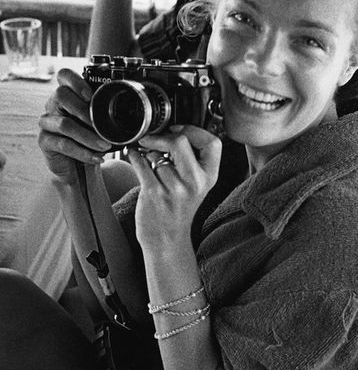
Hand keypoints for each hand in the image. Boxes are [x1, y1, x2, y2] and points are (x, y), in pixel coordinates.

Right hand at [38, 69, 111, 182]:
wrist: (81, 167)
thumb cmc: (91, 139)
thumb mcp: (101, 124)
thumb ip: (105, 112)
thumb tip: (127, 109)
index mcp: (68, 95)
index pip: (64, 75)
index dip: (76, 81)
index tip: (91, 95)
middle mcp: (53, 105)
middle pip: (61, 95)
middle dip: (84, 109)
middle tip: (100, 124)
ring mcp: (47, 123)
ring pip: (64, 124)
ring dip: (88, 136)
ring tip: (105, 146)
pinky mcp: (44, 141)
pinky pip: (63, 144)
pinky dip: (83, 152)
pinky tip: (97, 157)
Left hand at [128, 125, 221, 249]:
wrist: (167, 239)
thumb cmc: (179, 209)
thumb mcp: (197, 186)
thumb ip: (193, 161)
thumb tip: (175, 131)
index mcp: (209, 177)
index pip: (212, 142)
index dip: (193, 130)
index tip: (178, 130)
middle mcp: (195, 182)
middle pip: (181, 142)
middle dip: (162, 137)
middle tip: (153, 138)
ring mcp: (175, 188)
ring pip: (157, 155)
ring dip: (148, 153)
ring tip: (148, 160)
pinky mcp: (155, 193)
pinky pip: (141, 163)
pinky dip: (134, 155)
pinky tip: (134, 155)